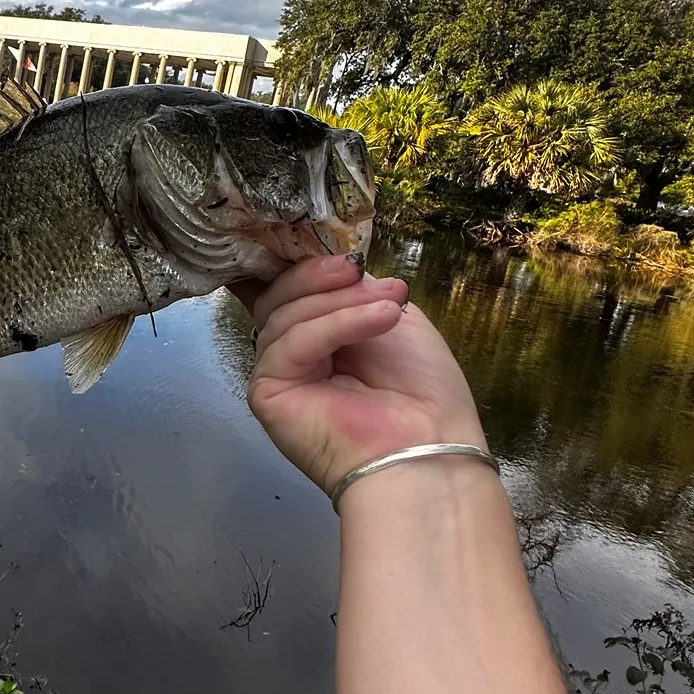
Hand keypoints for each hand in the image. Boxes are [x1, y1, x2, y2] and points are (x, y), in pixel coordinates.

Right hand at [232, 254, 487, 496]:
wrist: (427, 447)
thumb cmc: (421, 388)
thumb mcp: (390, 314)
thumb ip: (349, 290)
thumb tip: (322, 262)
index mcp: (319, 335)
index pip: (290, 288)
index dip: (300, 263)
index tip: (335, 246)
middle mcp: (292, 353)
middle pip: (278, 295)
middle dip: (321, 276)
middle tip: (364, 271)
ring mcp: (276, 373)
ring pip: (283, 314)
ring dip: (340, 301)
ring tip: (390, 304)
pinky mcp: (266, 393)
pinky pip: (291, 343)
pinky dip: (336, 325)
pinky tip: (380, 319)